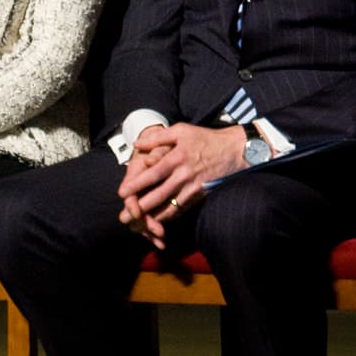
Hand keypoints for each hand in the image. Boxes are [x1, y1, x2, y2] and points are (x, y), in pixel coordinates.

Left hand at [116, 122, 246, 248]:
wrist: (233, 150)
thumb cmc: (204, 138)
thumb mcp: (181, 130)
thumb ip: (157, 137)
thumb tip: (137, 144)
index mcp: (176, 158)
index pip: (152, 174)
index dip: (136, 184)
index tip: (122, 193)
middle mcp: (183, 175)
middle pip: (159, 195)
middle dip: (141, 207)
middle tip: (125, 216)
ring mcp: (192, 187)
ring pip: (170, 205)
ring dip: (153, 216)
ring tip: (138, 224)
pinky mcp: (200, 195)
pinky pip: (182, 209)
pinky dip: (170, 216)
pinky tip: (158, 222)